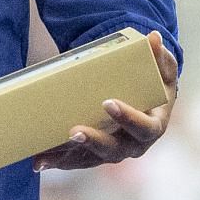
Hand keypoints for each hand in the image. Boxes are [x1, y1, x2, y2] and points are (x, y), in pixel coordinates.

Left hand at [33, 31, 177, 172]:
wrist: (149, 102)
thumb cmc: (155, 84)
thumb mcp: (162, 69)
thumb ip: (159, 55)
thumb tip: (153, 37)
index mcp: (153, 127)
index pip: (143, 127)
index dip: (128, 118)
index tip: (108, 103)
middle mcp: (133, 145)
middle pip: (114, 150)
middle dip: (94, 141)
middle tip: (74, 131)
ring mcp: (113, 151)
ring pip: (90, 159)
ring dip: (68, 157)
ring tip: (45, 155)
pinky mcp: (96, 153)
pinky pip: (77, 160)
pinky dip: (58, 161)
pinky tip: (38, 161)